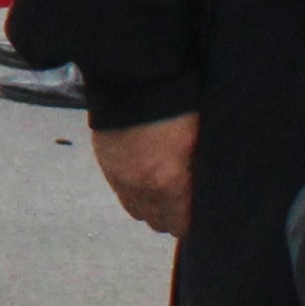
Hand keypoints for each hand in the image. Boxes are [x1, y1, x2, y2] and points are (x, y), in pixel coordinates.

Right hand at [90, 111, 195, 237]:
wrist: (134, 80)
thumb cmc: (177, 109)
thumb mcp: (196, 143)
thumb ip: (197, 174)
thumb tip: (200, 192)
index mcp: (168, 184)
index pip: (179, 225)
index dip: (189, 223)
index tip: (197, 214)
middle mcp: (140, 188)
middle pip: (156, 223)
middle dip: (170, 218)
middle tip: (182, 203)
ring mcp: (119, 178)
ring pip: (136, 211)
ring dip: (150, 207)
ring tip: (161, 192)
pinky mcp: (105, 164)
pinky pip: (121, 193)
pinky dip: (134, 192)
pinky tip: (143, 177)